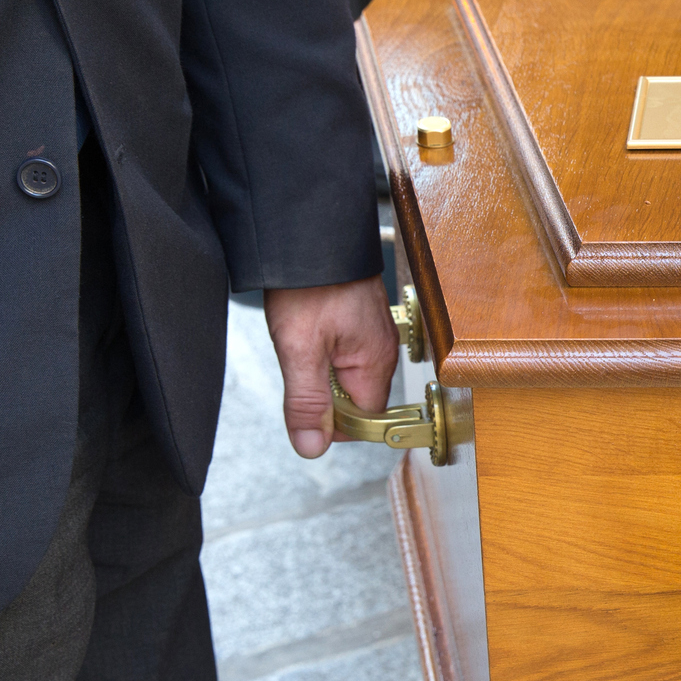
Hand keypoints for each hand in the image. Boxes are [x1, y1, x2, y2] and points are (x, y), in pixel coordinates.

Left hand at [262, 278, 398, 458]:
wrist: (309, 233)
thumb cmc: (309, 284)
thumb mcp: (298, 349)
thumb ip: (307, 402)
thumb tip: (312, 447)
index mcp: (375, 361)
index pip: (366, 420)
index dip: (334, 423)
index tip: (309, 407)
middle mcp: (382, 350)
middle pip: (358, 399)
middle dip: (326, 396)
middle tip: (300, 367)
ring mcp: (374, 333)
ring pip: (349, 377)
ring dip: (323, 374)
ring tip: (303, 345)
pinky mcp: (362, 319)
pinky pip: (348, 354)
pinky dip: (325, 353)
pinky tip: (308, 333)